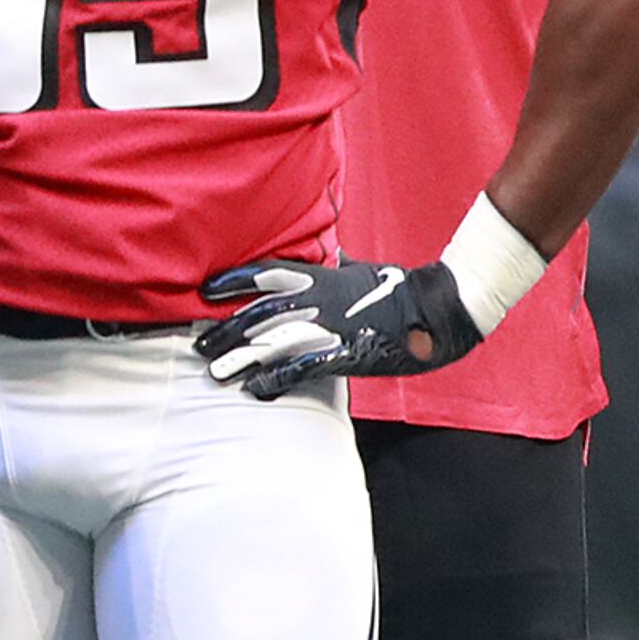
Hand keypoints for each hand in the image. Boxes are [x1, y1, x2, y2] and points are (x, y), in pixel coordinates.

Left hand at [197, 257, 484, 398]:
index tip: (204, 291)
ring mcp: (333, 328)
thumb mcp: (364, 270)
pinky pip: (302, 367)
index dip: (233, 281)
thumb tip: (327, 251)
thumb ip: (338, 264)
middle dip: (225, 330)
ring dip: (241, 358)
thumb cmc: (402, 290)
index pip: (267, 275)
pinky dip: (276, 378)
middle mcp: (321, 301)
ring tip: (214, 372)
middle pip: (260, 313)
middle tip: (199, 346)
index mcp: (324, 278)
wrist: (439, 310)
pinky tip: (255, 388)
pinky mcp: (347, 354)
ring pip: (273, 341)